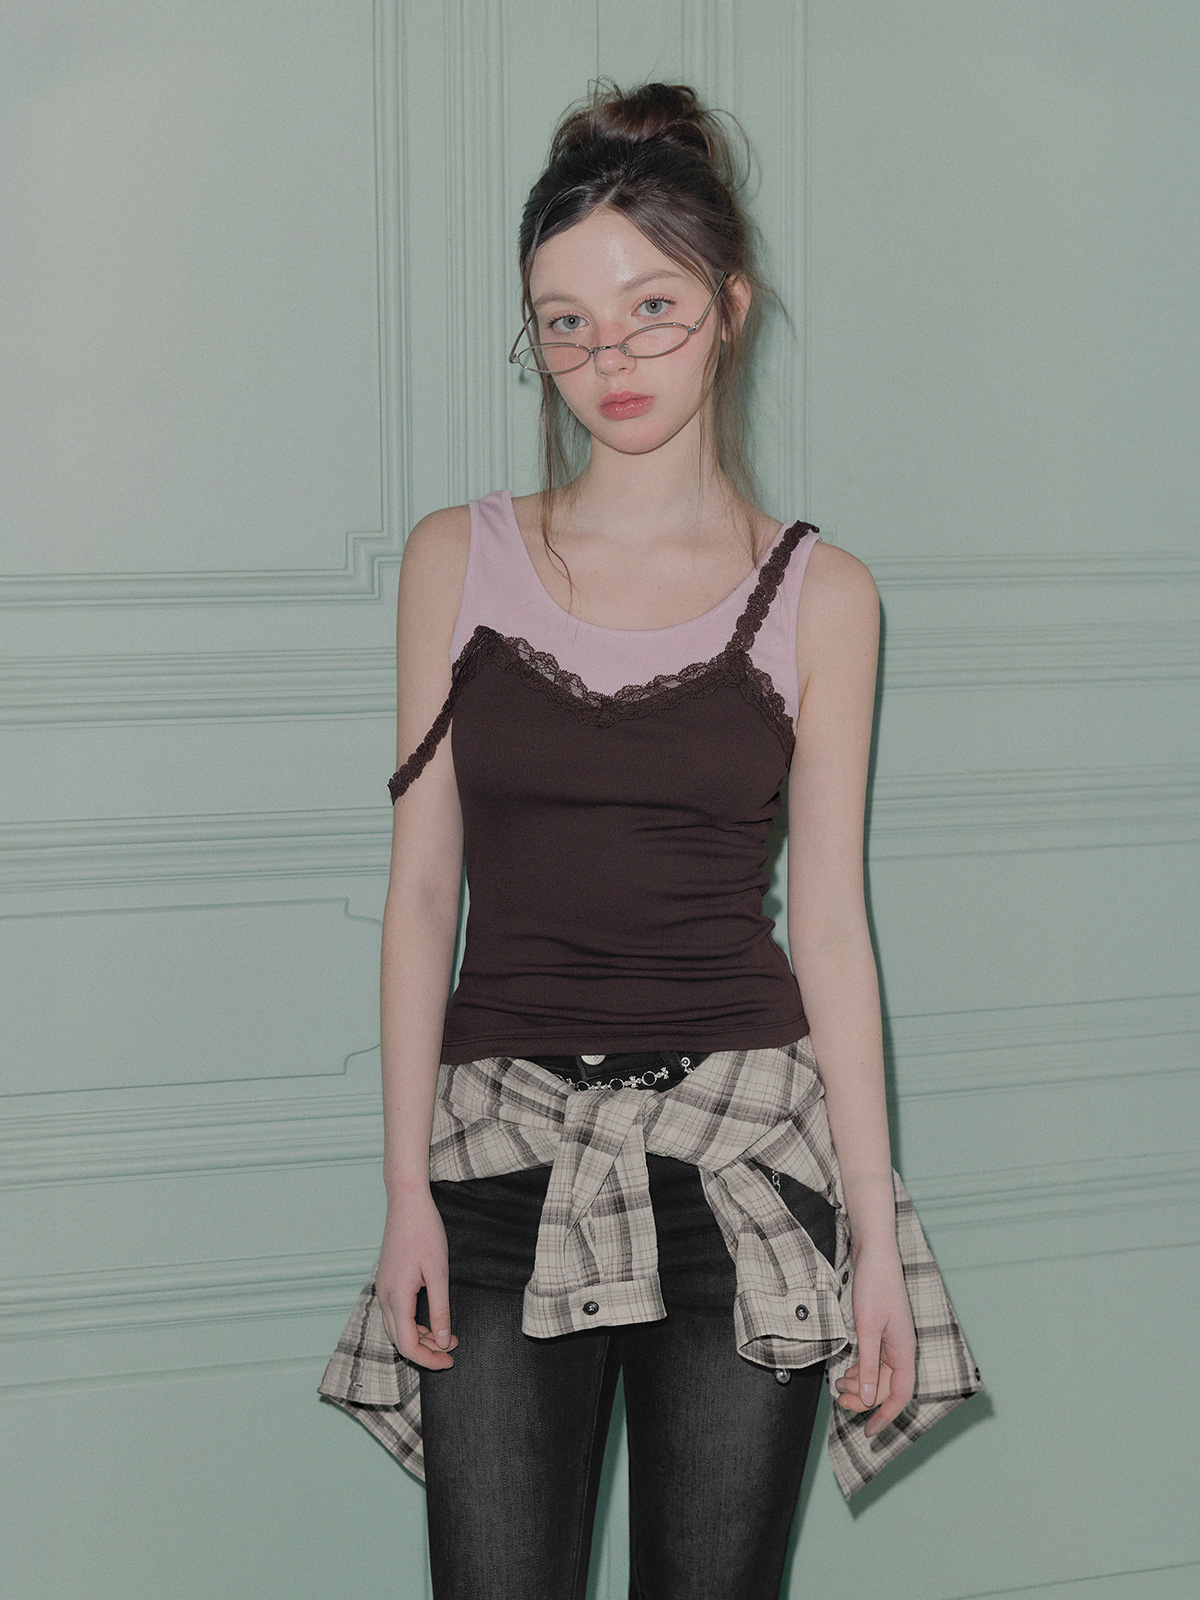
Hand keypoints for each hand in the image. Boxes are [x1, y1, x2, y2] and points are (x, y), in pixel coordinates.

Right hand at [374, 1185, 459, 1369]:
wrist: (406, 1203)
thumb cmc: (424, 1232)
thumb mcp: (439, 1273)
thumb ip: (440, 1310)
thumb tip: (443, 1342)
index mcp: (396, 1298)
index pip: (408, 1346)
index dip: (429, 1359)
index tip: (450, 1359)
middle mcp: (384, 1297)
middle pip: (400, 1341)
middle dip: (426, 1351)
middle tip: (452, 1350)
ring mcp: (382, 1289)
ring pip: (396, 1328)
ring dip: (420, 1337)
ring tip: (446, 1335)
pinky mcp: (386, 1281)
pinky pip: (396, 1313)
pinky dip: (413, 1323)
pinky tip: (431, 1318)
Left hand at [835, 1245, 914, 1436]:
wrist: (874, 1252)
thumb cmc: (875, 1285)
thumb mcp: (867, 1328)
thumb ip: (867, 1364)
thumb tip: (866, 1398)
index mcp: (903, 1350)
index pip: (899, 1395)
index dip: (885, 1417)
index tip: (868, 1433)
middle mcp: (900, 1348)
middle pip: (886, 1387)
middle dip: (864, 1399)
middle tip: (839, 1401)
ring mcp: (891, 1339)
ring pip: (878, 1374)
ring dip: (860, 1384)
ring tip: (838, 1386)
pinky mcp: (881, 1330)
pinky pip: (873, 1360)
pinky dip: (859, 1369)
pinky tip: (846, 1370)